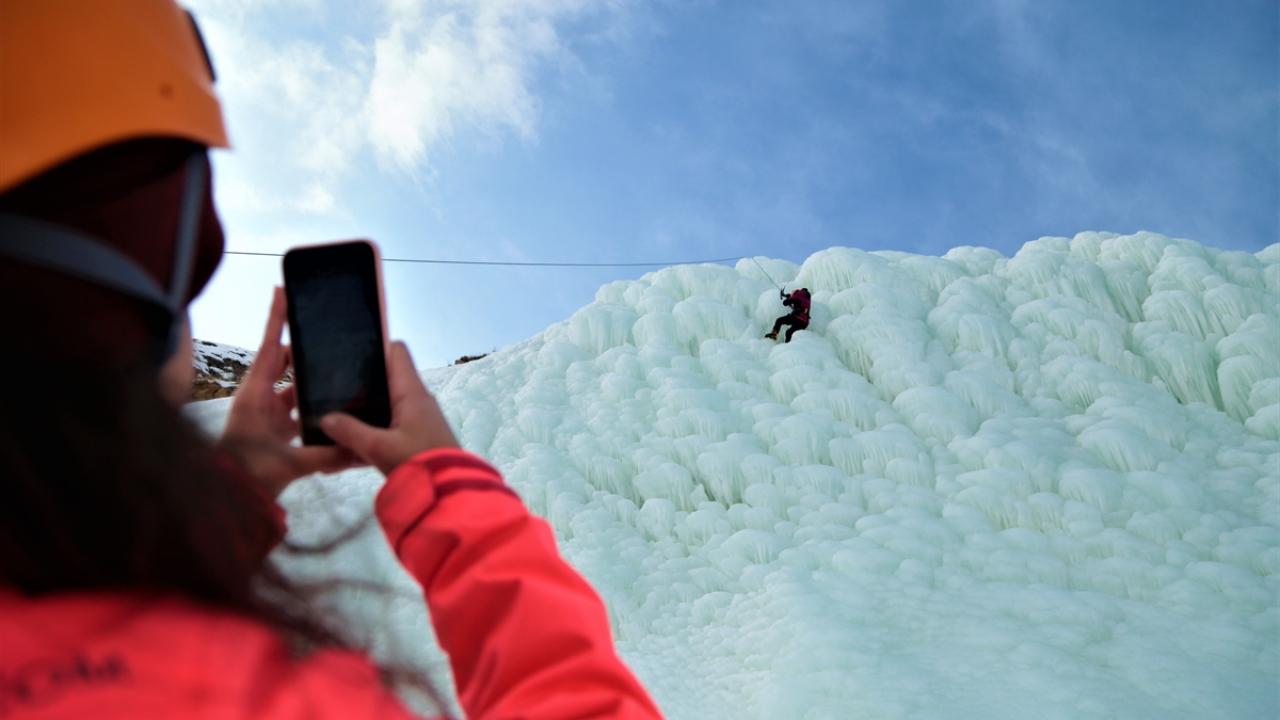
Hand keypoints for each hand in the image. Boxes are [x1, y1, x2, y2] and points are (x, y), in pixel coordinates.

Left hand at [219, 287, 354, 496]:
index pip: (268, 347)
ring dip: (311, 381)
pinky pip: (296, 409)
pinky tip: (332, 409)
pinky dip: (311, 406)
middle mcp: (259, 399)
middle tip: (328, 339)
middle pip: (284, 363)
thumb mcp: (287, 463)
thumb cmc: (245, 474)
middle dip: (305, 351)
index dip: (276, 318)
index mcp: (255, 395)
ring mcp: (266, 414)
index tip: (282, 290)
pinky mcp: (273, 430)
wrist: (226, 498)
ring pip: (293, 386)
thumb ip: (325, 455)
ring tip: (337, 372)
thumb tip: (359, 449)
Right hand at [321, 341, 458, 474]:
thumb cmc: (419, 462)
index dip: (375, 346)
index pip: (396, 352)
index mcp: (411, 392)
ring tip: (331, 419)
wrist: (449, 495)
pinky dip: (370, 436)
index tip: (348, 352)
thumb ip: (350, 432)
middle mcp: (416, 401)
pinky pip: (388, 430)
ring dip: (362, 413)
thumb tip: (325, 419)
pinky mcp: (415, 440)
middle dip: (359, 383)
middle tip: (329, 389)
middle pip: (385, 379)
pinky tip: (344, 454)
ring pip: (384, 407)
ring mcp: (417, 421)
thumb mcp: (378, 448)